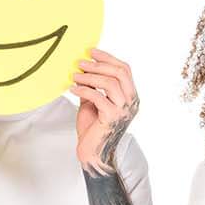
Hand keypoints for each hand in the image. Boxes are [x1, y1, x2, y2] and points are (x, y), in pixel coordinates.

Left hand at [74, 48, 141, 173]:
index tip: (91, 51)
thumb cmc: (93, 128)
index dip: (108, 58)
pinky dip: (84, 90)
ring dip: (89, 77)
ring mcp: (124, 110)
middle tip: (80, 63)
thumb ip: (94, 86)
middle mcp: (132, 102)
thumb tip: (84, 66)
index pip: (124, 70)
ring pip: (110, 83)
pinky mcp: (112, 118)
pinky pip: (98, 97)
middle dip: (98, 65)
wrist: (93, 152)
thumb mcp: (94, 101)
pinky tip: (73, 89)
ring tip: (74, 76)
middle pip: (119, 73)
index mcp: (131, 96)